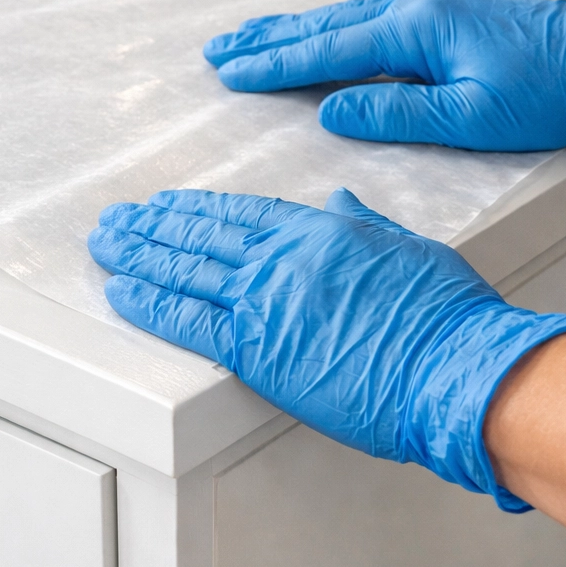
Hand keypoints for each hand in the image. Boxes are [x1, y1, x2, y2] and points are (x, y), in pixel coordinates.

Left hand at [89, 187, 565, 507]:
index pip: (240, 212)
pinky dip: (151, 303)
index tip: (165, 204)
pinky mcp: (257, 349)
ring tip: (106, 243)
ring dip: (139, 254)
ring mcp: (266, 300)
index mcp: (317, 231)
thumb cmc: (445, 314)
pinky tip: (121, 290)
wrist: (459, 367)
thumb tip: (339, 199)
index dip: (195, 209)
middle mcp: (282, 258)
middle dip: (153, 226)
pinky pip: (190, 319)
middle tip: (117, 219)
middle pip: (202, 235)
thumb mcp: (406, 247)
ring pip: (186, 268)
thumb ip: (362, 222)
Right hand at [203, 0, 565, 150]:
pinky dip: (333, 26)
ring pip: (346, 16)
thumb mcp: (470, 118)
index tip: (230, 73)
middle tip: (219, 48)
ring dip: (295, 28)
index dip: (275, 65)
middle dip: (268, 38)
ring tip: (251, 36)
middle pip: (326, 24)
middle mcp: (418, 6)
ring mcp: (433, 4)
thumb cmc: (550, 94)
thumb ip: (395, 113)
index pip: (329, 51)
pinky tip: (320, 30)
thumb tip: (331, 111)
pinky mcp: (447, 13)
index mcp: (418, 29)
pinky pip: (372, 18)